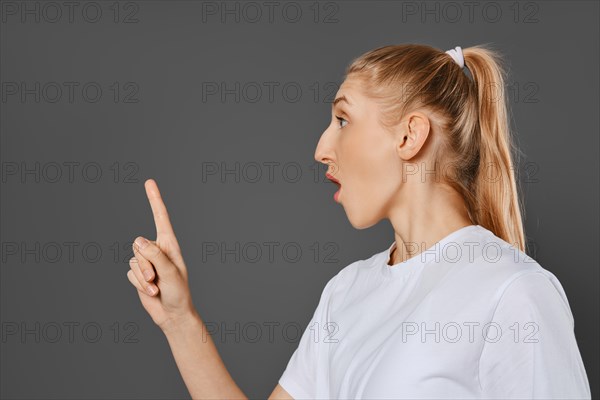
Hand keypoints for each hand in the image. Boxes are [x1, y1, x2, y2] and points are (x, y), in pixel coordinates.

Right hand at [127, 178, 196, 330]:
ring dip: (143, 278)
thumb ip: (155, 255)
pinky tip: (151, 291)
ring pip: (133, 261)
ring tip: (157, 286)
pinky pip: (129, 274)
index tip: (149, 182)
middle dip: (146, 264)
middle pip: (138, 245)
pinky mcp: (138, 274)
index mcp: (169, 244)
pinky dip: (139, 285)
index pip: (161, 217)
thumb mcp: (170, 272)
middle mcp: (156, 249)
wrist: (172, 313)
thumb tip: (137, 240)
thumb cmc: (178, 292)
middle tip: (158, 278)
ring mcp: (146, 262)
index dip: (154, 199)